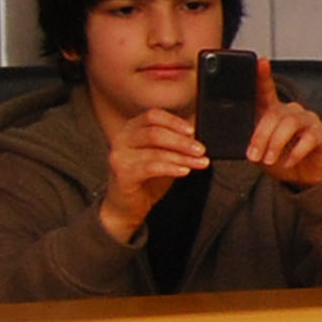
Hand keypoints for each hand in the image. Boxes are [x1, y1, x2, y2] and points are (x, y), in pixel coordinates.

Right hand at [95, 107, 207, 242]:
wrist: (127, 206)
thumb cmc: (147, 178)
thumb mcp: (163, 156)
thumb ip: (174, 144)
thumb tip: (197, 137)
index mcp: (132, 129)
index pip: (153, 116)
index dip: (174, 122)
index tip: (192, 131)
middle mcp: (122, 139)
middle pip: (155, 132)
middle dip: (182, 142)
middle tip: (201, 150)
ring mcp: (120, 156)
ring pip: (155, 151)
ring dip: (182, 157)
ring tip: (200, 163)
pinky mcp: (122, 173)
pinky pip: (151, 167)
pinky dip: (171, 168)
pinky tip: (184, 171)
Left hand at [245, 59, 321, 188]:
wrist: (306, 177)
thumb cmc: (281, 159)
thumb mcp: (259, 150)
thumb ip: (249, 140)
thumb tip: (231, 139)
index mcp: (274, 111)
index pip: (266, 90)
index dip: (263, 75)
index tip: (260, 62)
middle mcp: (293, 111)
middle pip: (275, 114)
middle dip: (261, 136)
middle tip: (253, 155)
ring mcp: (310, 121)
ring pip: (290, 124)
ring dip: (276, 143)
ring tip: (269, 160)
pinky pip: (308, 139)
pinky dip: (295, 153)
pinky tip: (288, 162)